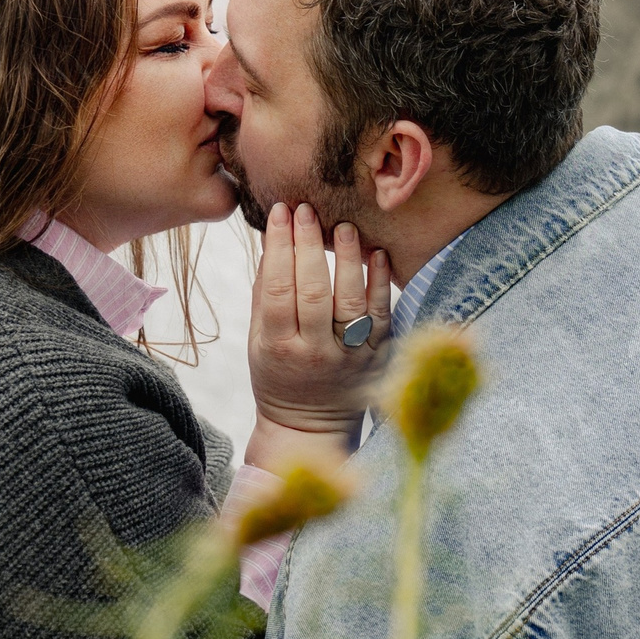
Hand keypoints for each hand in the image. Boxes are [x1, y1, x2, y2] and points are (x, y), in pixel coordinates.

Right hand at [247, 203, 391, 439]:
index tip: (280, 212)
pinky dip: (381, 284)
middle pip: (313, 291)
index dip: (279, 246)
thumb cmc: (278, 378)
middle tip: (307, 209)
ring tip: (345, 227)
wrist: (311, 429)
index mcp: (278, 348)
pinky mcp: (377, 358)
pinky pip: (381, 316)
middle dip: (309, 244)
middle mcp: (315, 353)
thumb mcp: (258, 343)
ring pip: (351, 302)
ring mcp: (350, 357)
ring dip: (349, 260)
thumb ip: (264, 295)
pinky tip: (378, 254)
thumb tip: (270, 242)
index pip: (278, 288)